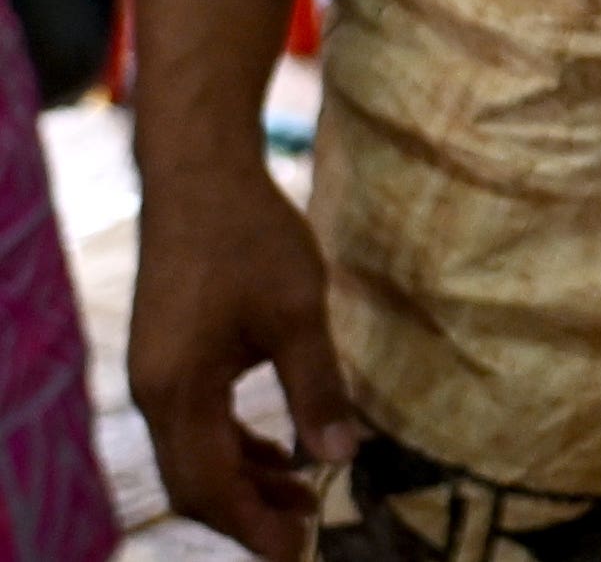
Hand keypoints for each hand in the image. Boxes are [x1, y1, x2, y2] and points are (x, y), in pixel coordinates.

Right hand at [131, 163, 358, 560]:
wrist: (199, 177)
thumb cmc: (250, 237)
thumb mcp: (298, 312)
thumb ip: (318, 388)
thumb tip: (343, 458)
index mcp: (177, 390)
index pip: (206, 484)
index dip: (249, 523)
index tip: (294, 549)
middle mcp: (155, 392)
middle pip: (193, 480)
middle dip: (245, 511)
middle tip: (302, 534)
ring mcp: (158, 374)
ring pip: (195, 453)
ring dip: (244, 479)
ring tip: (301, 500)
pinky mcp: (171, 356)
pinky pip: (197, 423)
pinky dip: (235, 445)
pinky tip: (278, 452)